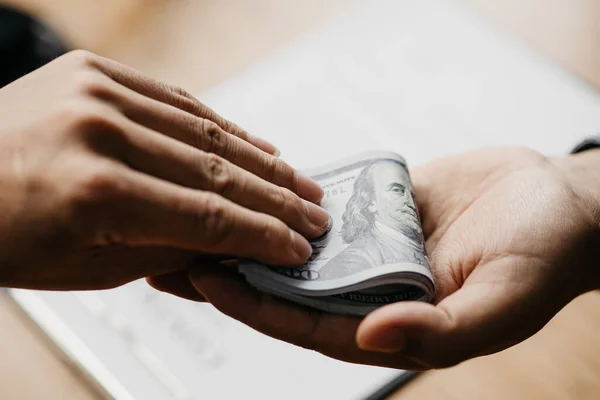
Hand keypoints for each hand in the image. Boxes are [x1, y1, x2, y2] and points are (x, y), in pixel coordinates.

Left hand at [0, 50, 328, 289]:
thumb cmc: (6, 235)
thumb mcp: (90, 269)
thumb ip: (171, 252)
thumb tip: (234, 246)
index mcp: (95, 191)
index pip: (208, 216)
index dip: (262, 235)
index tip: (297, 247)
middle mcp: (100, 130)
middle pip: (217, 170)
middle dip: (275, 199)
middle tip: (315, 214)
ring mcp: (98, 90)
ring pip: (206, 130)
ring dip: (260, 161)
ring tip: (299, 181)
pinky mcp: (95, 70)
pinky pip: (178, 100)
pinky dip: (222, 126)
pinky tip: (256, 145)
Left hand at [184, 147, 599, 368]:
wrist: (556, 202)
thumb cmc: (542, 258)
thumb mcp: (499, 304)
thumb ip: (438, 330)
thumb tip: (371, 336)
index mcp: (389, 324)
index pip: (305, 323)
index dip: (253, 305)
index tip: (206, 279)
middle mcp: (369, 289)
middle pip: (286, 286)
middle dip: (232, 270)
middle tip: (173, 248)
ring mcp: (368, 247)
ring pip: (294, 246)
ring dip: (249, 232)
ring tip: (195, 214)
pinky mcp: (373, 209)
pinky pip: (320, 206)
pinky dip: (286, 198)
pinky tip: (248, 185)